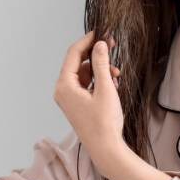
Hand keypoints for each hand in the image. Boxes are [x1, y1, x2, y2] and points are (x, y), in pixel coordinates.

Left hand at [53, 33, 124, 177]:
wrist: (106, 149)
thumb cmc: (104, 124)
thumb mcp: (105, 89)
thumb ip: (101, 64)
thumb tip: (99, 44)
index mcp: (64, 85)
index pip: (74, 53)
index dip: (88, 40)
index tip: (101, 30)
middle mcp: (62, 90)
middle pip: (78, 62)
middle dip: (96, 54)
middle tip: (112, 45)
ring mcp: (69, 98)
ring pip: (84, 73)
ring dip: (100, 70)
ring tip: (117, 74)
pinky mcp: (77, 104)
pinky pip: (86, 85)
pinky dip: (99, 81)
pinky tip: (113, 84)